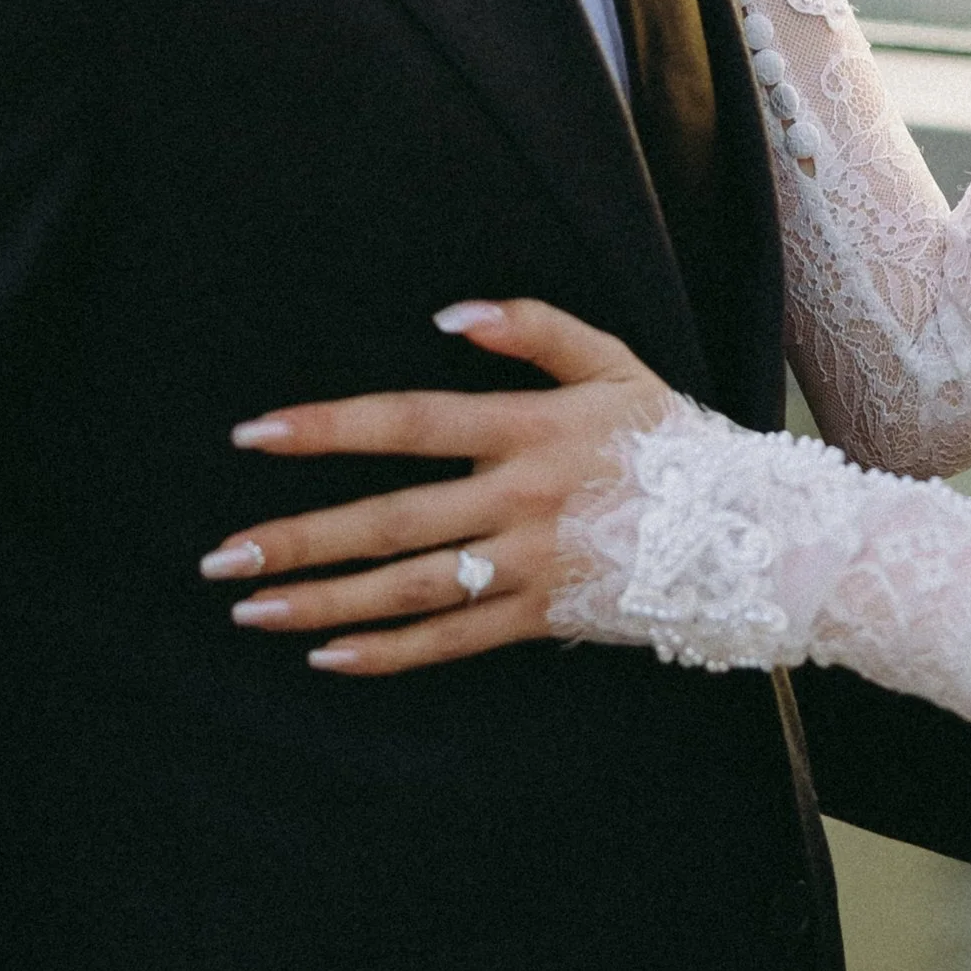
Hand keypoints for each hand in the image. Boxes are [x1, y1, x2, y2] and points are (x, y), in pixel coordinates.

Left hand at [199, 299, 674, 675]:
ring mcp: (528, 566)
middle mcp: (519, 499)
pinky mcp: (541, 618)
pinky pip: (453, 642)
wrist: (750, 534)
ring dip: (324, 601)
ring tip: (252, 608)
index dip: (329, 428)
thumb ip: (534, 329)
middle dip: (299, 538)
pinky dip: (389, 654)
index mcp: (529, 429)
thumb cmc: (672, 439)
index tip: (253, 435)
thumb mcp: (614, 363)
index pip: (410, 423)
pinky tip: (329, 657)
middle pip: (391, 520)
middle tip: (220, 556)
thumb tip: (449, 314)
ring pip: (410, 588)